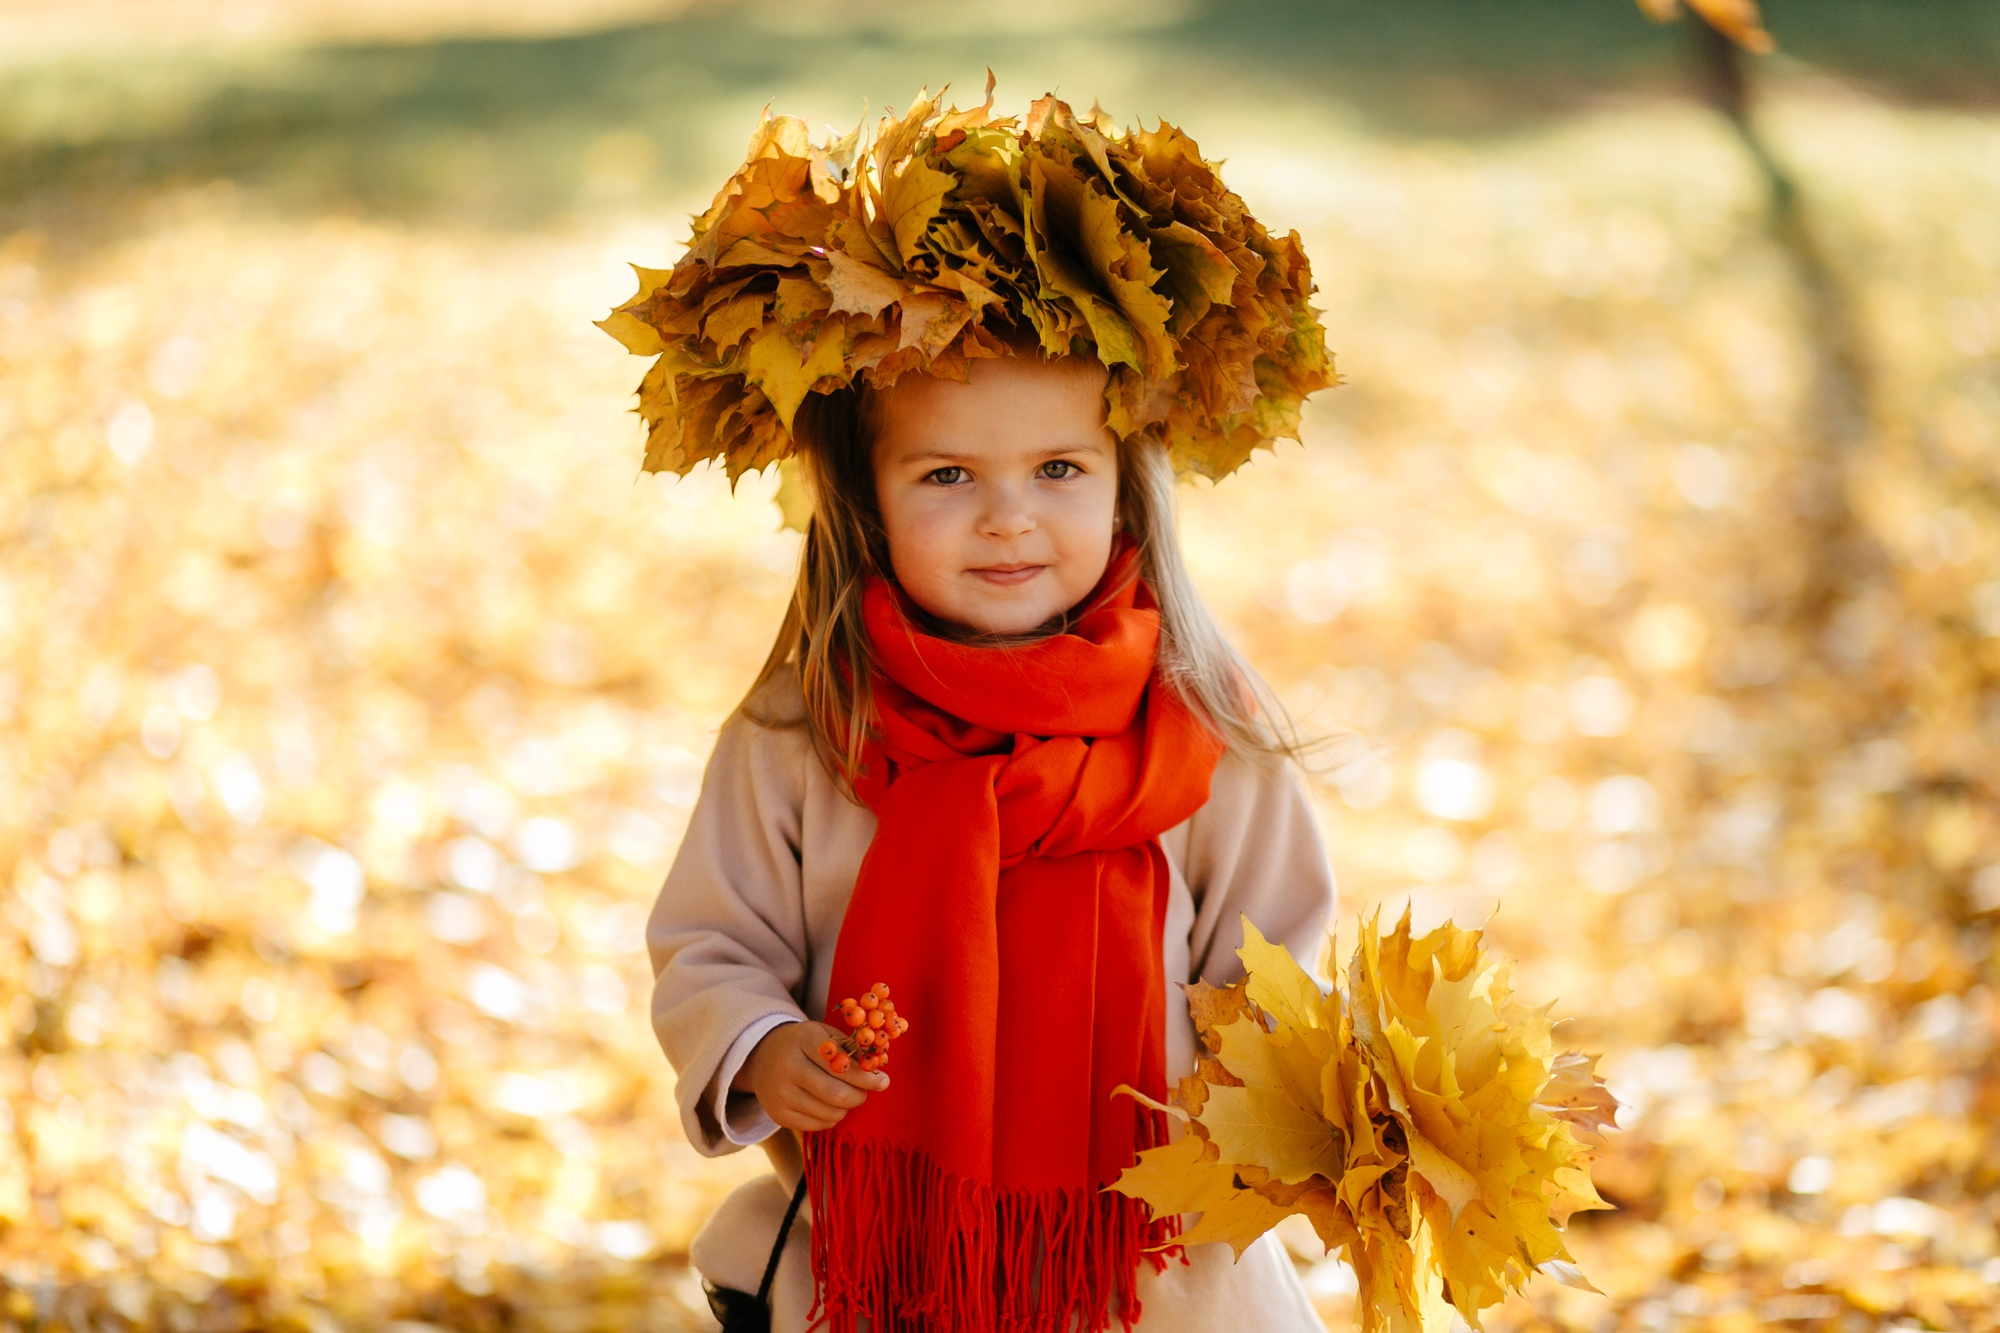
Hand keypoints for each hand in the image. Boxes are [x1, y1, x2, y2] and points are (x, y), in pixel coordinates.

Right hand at [731, 1020, 889, 1132]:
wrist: (762, 1056)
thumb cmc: (803, 1044)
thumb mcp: (823, 1035)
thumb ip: (850, 1050)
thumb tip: (877, 1073)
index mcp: (803, 1040)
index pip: (841, 1064)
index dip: (866, 1076)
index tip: (883, 1081)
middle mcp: (788, 1068)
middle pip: (836, 1094)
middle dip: (859, 1096)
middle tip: (865, 1092)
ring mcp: (781, 1094)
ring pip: (829, 1113)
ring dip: (846, 1107)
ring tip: (846, 1095)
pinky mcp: (779, 1115)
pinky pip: (818, 1125)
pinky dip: (832, 1117)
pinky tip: (829, 1105)